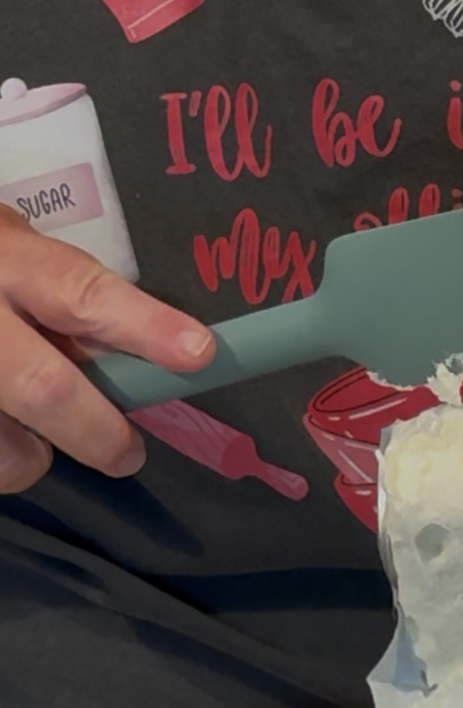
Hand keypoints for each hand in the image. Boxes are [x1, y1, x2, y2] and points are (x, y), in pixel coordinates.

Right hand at [0, 207, 214, 494]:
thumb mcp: (6, 250)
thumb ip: (58, 296)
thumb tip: (141, 358)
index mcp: (2, 258)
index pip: (78, 291)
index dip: (141, 326)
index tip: (198, 353)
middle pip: (43, 387)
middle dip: (97, 431)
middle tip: (126, 455)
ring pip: (3, 451)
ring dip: (28, 458)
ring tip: (28, 441)